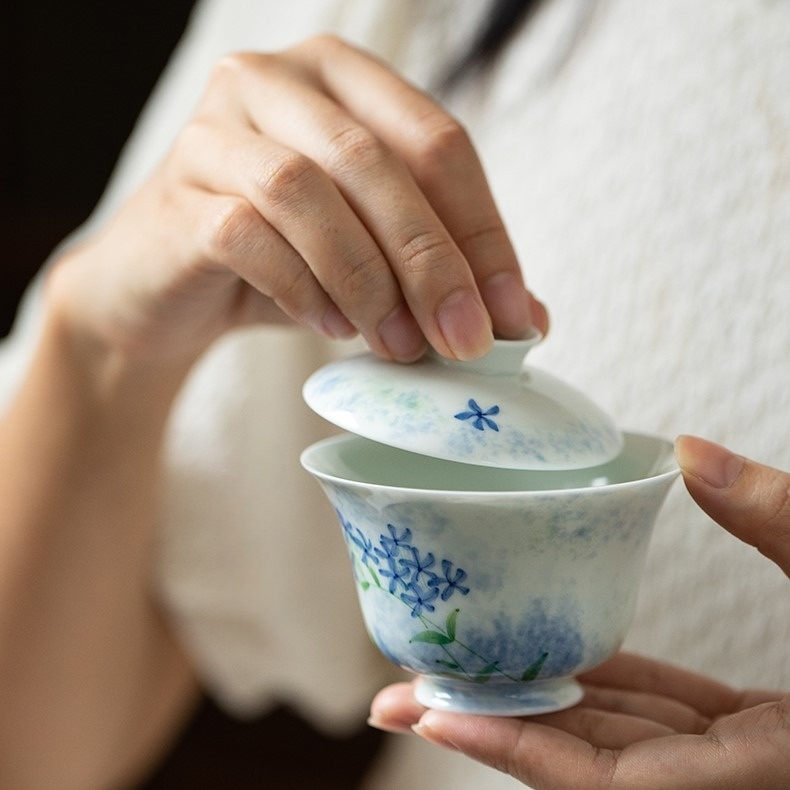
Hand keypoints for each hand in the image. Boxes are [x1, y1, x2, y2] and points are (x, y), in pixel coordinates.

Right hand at [49, 35, 546, 370]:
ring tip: (396, 344)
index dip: (483, 234)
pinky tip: (330, 327)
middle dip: (432, 262)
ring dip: (367, 280)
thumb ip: (443, 273)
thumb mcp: (373, 260)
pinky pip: (249, 235)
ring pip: (309, 191)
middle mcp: (275, 82)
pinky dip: (303, 289)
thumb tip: (529, 322)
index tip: (514, 318)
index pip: (438, 143)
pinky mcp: (175, 194)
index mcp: (343, 79)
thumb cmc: (281, 262)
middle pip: (377, 162)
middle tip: (464, 341)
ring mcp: (214, 130)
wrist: (168, 290)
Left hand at [369, 436, 789, 788]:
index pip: (609, 781)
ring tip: (464, 663)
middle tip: (404, 689)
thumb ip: (789, 521)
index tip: (429, 714)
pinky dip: (610, 687)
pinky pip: (667, 718)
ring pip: (623, 740)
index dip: (512, 751)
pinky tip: (562, 651)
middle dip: (495, 728)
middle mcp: (744, 786)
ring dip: (542, 705)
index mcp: (769, 773)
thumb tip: (695, 448)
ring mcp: (752, 766)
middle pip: (590, 765)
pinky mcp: (765, 741)